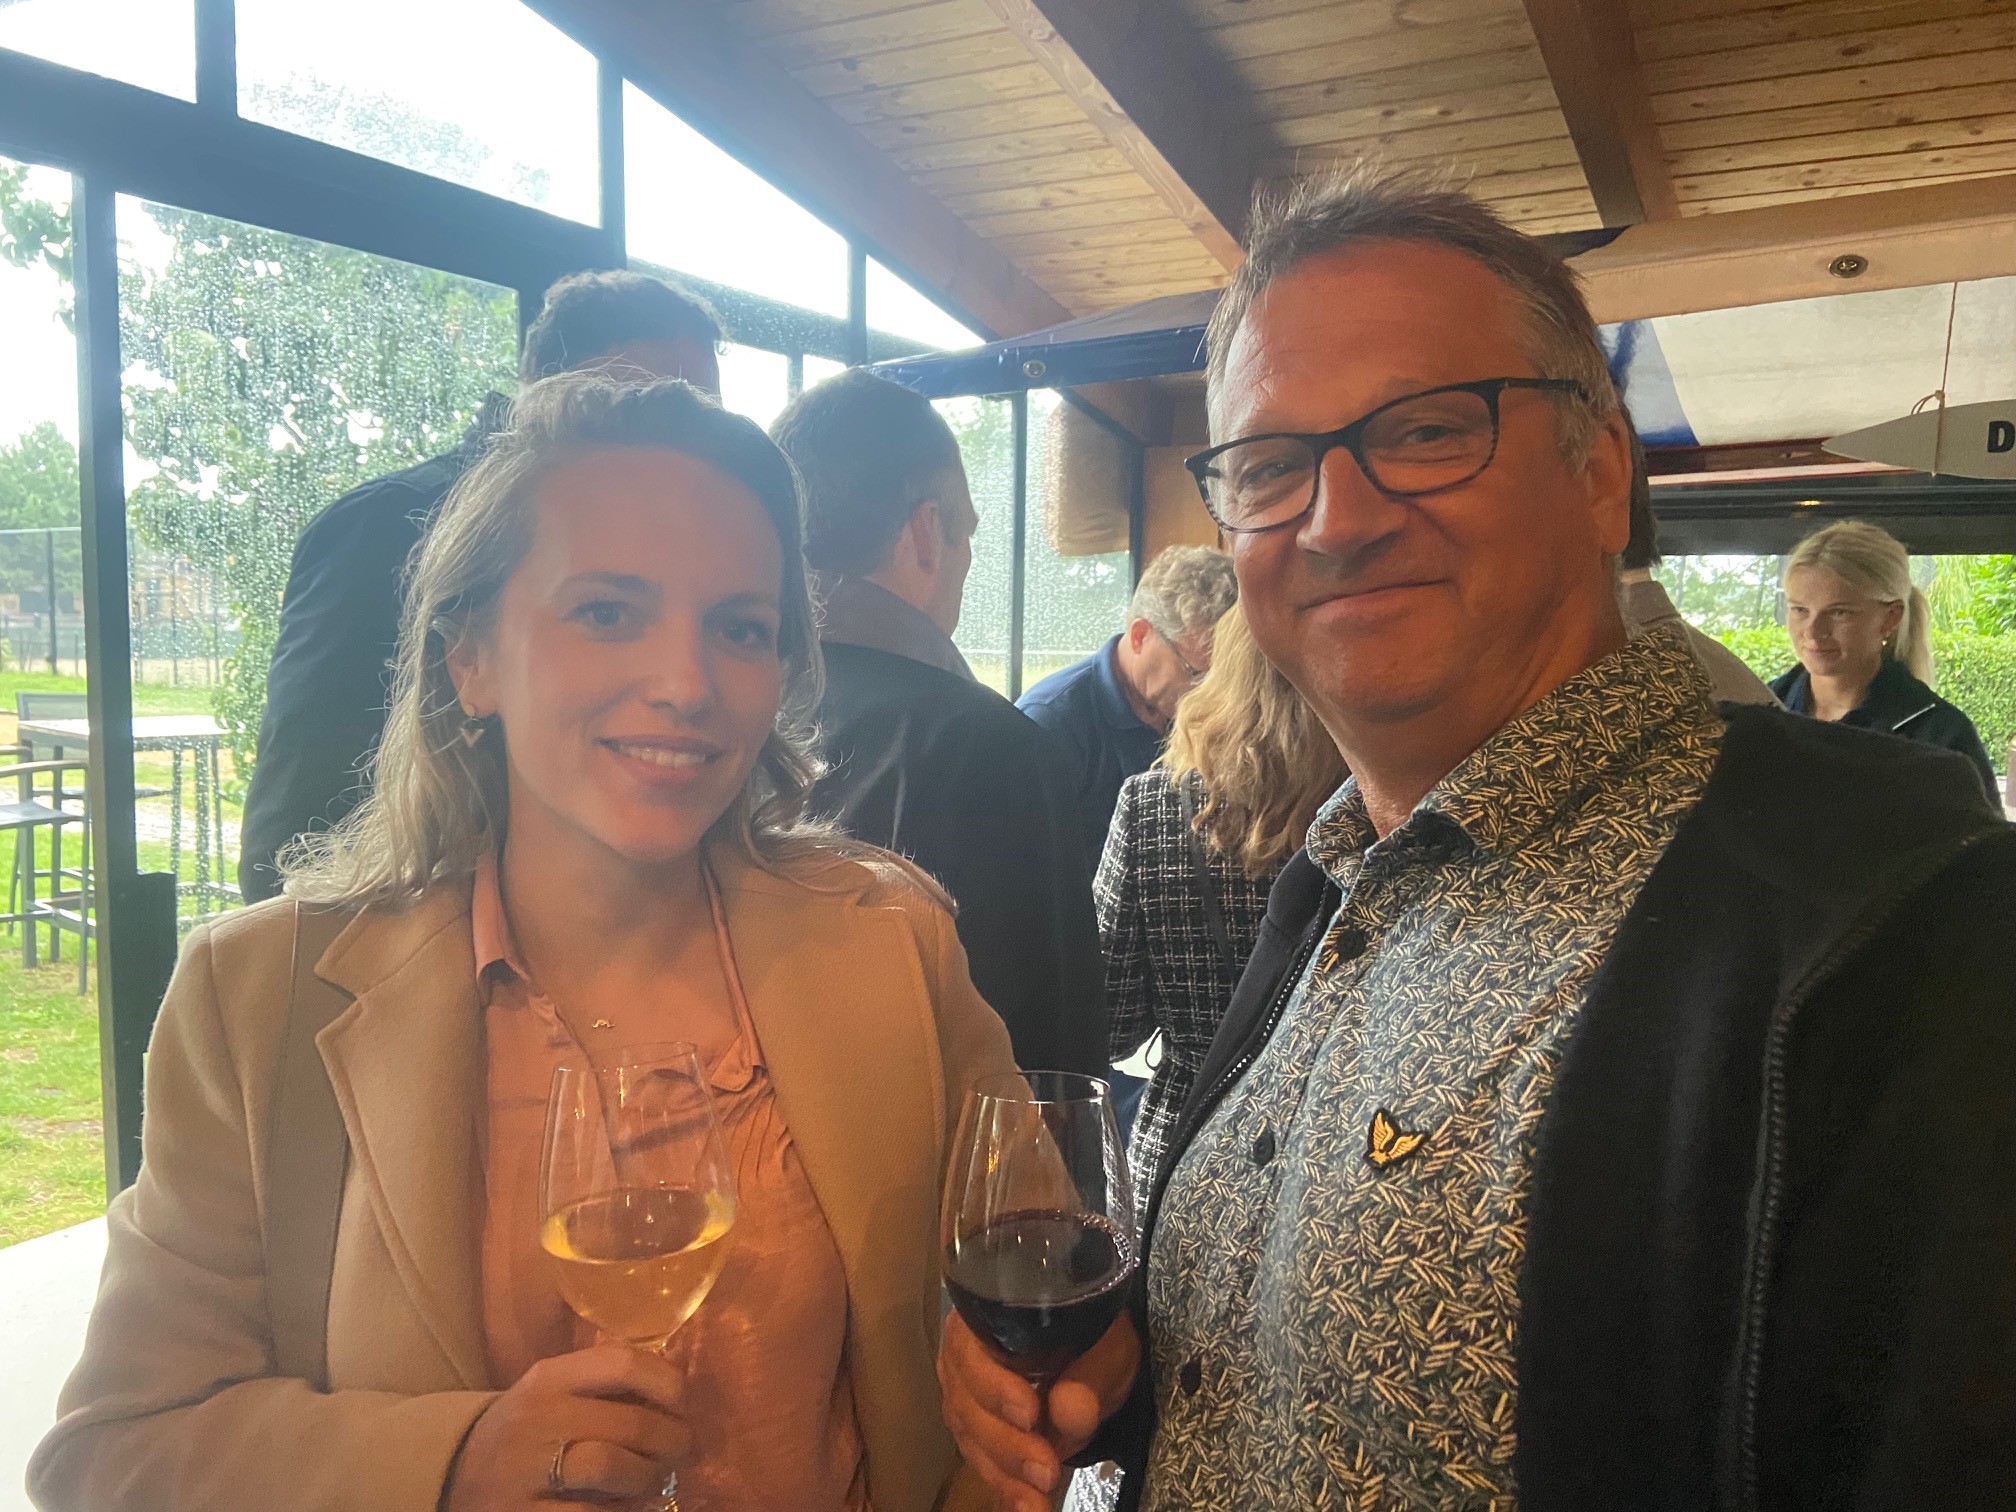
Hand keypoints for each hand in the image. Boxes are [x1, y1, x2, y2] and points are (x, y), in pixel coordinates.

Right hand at [443, 1344, 690, 1509]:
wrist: (453, 1479)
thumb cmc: (526, 1433)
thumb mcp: (552, 1395)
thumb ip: (602, 1387)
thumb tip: (679, 1394)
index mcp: (548, 1379)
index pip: (622, 1363)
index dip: (669, 1383)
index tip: (685, 1403)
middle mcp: (536, 1419)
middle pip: (629, 1422)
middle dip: (671, 1440)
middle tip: (681, 1450)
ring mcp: (526, 1472)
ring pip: (611, 1466)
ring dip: (647, 1478)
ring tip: (654, 1482)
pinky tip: (626, 1508)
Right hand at [938, 1312, 1139, 1511]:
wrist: (1096, 1361)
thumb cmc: (1097, 1339)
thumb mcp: (1107, 1349)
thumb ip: (1089, 1377)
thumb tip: (1070, 1413)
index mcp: (989, 1318)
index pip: (971, 1349)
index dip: (993, 1385)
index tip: (1029, 1413)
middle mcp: (966, 1354)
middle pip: (966, 1403)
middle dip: (1006, 1444)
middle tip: (1045, 1470)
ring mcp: (967, 1396)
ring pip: (971, 1439)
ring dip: (1004, 1475)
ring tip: (1037, 1500)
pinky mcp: (979, 1433)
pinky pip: (983, 1461)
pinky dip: (1005, 1488)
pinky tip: (1025, 1506)